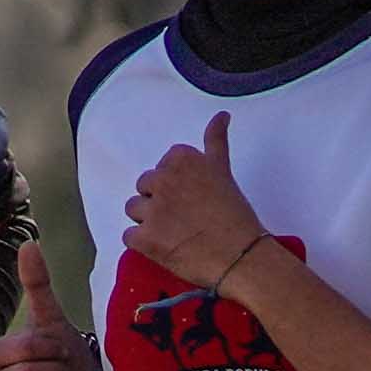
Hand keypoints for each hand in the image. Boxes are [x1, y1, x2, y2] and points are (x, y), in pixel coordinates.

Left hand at [121, 118, 275, 297]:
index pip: (162, 166)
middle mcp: (163, 180)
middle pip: (145, 186)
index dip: (175, 184)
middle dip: (159, 200)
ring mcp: (152, 210)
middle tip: (184, 217)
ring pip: (133, 209)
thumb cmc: (236, 214)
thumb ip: (215, 141)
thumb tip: (222, 114)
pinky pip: (129, 236)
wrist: (241, 256)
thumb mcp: (223, 171)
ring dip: (148, 220)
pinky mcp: (144, 239)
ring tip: (173, 232)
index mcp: (181, 160)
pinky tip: (164, 247)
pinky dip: (143, 243)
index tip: (192, 197)